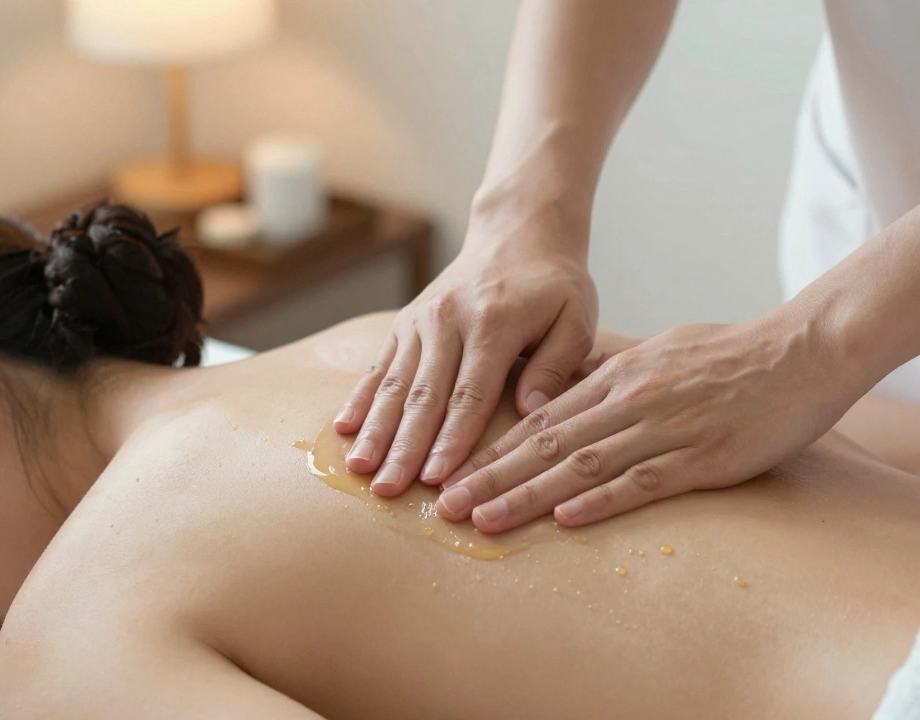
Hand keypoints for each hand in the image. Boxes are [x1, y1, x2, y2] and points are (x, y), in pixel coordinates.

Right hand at [334, 225, 598, 496]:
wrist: (518, 231)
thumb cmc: (553, 284)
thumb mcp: (576, 317)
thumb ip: (558, 364)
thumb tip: (532, 411)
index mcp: (494, 323)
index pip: (470, 394)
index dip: (452, 439)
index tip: (438, 478)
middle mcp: (449, 321)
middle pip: (424, 395)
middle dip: (404, 447)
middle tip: (388, 490)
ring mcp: (422, 320)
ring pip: (395, 384)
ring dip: (375, 430)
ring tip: (359, 469)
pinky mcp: (405, 321)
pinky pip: (380, 365)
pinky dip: (361, 398)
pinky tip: (344, 429)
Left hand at [434, 310, 866, 532]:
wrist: (804, 349)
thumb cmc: (732, 354)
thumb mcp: (659, 352)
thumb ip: (611, 374)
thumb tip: (567, 391)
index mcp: (617, 375)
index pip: (540, 419)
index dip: (492, 450)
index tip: (453, 474)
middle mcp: (630, 399)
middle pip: (546, 444)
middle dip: (489, 477)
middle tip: (444, 507)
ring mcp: (666, 427)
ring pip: (582, 465)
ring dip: (526, 495)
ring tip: (482, 519)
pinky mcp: (704, 456)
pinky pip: (644, 481)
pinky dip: (601, 500)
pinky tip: (565, 518)